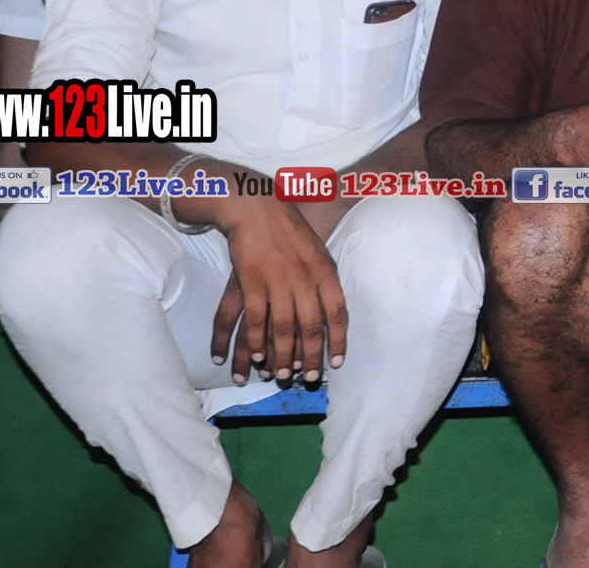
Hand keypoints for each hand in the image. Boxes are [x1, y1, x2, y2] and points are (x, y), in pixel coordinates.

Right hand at [211, 198, 346, 384]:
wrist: (258, 209)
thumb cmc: (292, 233)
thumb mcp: (320, 253)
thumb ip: (325, 283)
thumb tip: (330, 316)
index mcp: (326, 271)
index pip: (338, 313)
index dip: (338, 341)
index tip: (336, 363)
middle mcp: (304, 278)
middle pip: (310, 327)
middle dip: (310, 357)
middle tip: (308, 380)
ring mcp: (277, 281)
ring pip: (282, 329)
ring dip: (282, 357)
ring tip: (281, 375)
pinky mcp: (251, 283)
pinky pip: (253, 321)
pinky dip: (253, 343)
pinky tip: (253, 358)